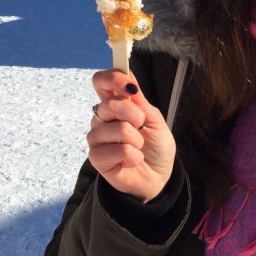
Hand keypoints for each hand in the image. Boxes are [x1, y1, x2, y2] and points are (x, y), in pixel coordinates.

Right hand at [87, 69, 175, 201]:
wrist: (158, 176)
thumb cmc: (156, 147)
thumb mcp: (155, 120)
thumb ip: (140, 101)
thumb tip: (129, 78)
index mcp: (115, 105)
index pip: (101, 82)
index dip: (112, 79)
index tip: (128, 86)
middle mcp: (102, 119)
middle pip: (109, 104)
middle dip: (134, 115)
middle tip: (142, 127)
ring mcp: (97, 138)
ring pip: (118, 129)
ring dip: (136, 140)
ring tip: (138, 147)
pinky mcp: (97, 158)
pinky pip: (119, 150)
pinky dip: (133, 156)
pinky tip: (132, 160)